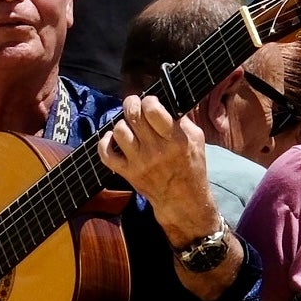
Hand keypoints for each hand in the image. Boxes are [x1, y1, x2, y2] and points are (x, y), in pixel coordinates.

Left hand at [99, 96, 216, 243]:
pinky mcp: (127, 173)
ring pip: (119, 131)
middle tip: (135, 106)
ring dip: (122, 124)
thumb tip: (164, 99)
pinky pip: (105, 154)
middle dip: (132, 104)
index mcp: (175, 140)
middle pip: (133, 116)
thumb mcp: (196, 139)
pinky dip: (105, 142)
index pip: (153, 110)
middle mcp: (156, 151)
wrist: (183, 200)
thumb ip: (181, 119)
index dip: (148, 100)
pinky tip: (114, 139)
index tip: (150, 102)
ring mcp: (139, 163)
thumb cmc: (191, 166)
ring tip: (130, 126)